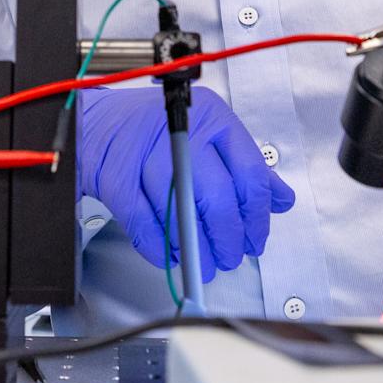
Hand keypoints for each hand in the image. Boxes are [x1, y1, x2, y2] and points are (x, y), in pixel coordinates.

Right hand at [76, 86, 294, 279]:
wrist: (101, 125)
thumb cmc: (158, 130)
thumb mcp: (211, 136)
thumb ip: (247, 167)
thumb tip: (281, 199)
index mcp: (212, 118)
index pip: (249, 172)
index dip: (257, 215)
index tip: (256, 237)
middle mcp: (181, 133)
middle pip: (217, 197)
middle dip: (229, 238)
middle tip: (232, 256)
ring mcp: (145, 155)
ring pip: (182, 214)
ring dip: (197, 250)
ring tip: (206, 265)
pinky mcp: (117, 179)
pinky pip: (145, 225)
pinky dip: (162, 249)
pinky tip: (174, 257)